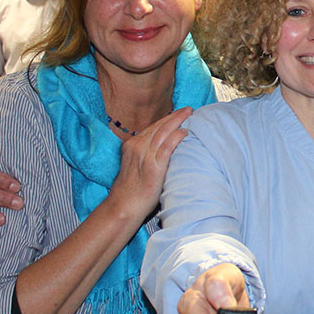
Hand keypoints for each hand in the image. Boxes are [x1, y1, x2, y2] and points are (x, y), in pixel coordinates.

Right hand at [106, 106, 192, 223]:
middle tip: (188, 109)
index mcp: (132, 144)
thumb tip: (164, 149)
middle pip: (159, 126)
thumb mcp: (135, 165)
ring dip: (178, 121)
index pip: (153, 127)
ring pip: (163, 132)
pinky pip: (166, 147)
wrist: (124, 205)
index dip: (167, 119)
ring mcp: (145, 155)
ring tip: (190, 114)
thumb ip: (146, 154)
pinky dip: (176, 137)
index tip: (179, 113)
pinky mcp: (153, 166)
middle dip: (175, 116)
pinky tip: (185, 132)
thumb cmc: (132, 188)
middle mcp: (137, 146)